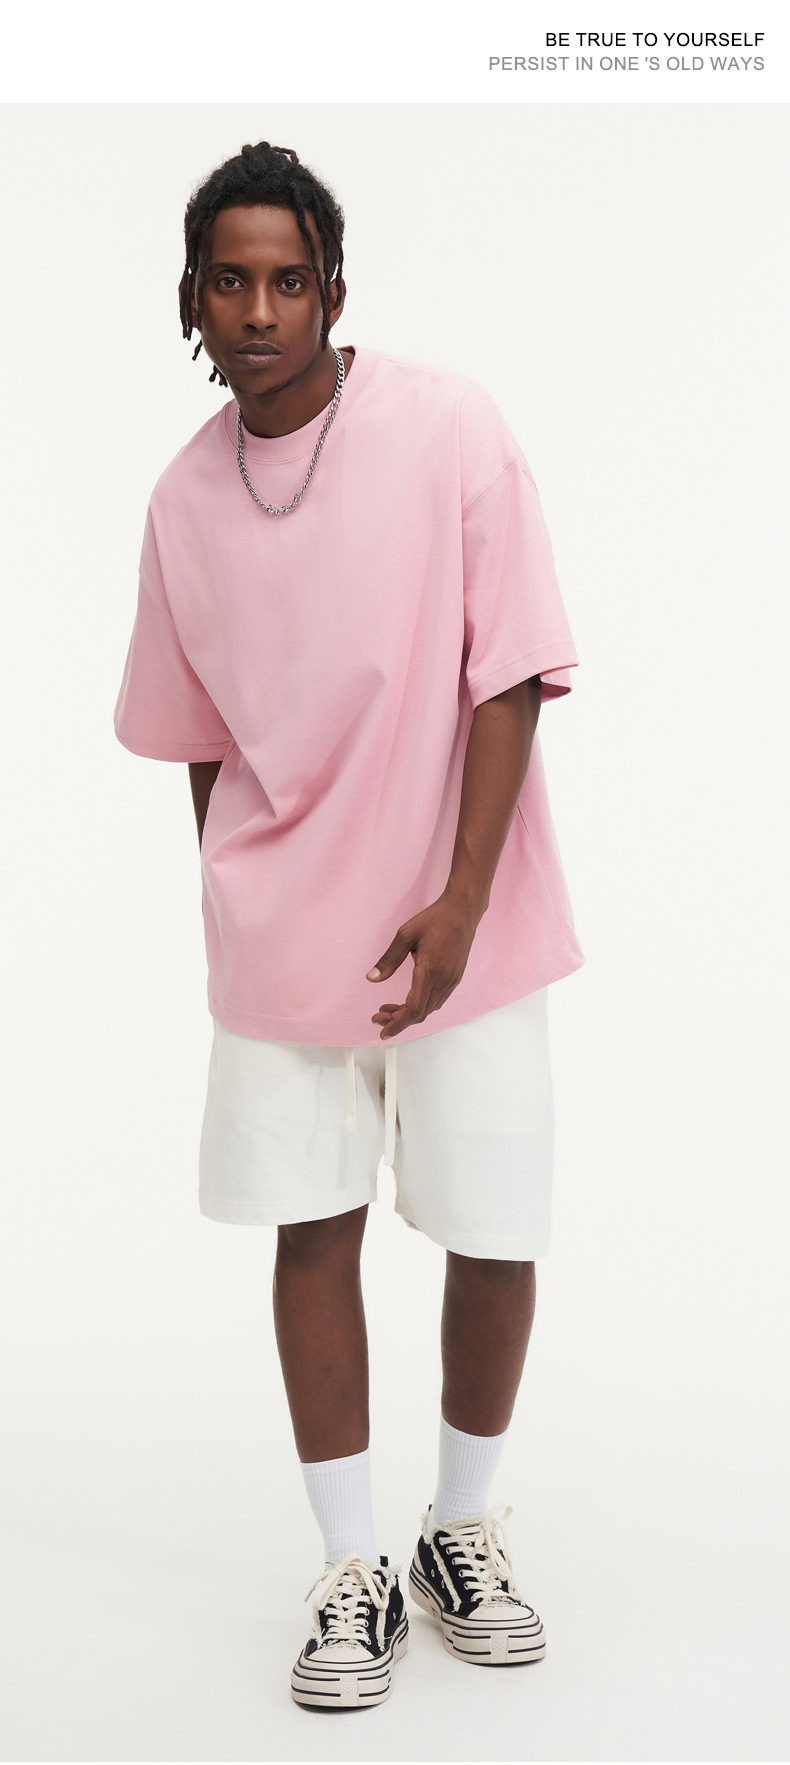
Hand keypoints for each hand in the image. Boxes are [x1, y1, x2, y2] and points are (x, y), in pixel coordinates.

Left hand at [366, 890, 481, 1039]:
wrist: (463, 911)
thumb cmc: (435, 919)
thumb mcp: (405, 935)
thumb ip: (388, 959)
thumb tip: (372, 978)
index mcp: (430, 972)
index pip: (413, 1010)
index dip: (397, 1024)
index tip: (383, 1031)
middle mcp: (443, 980)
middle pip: (420, 1014)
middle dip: (397, 1020)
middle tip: (378, 1017)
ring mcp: (451, 981)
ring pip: (428, 1009)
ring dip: (408, 1014)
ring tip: (388, 1009)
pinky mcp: (454, 978)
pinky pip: (436, 1000)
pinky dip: (420, 1005)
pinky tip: (408, 999)